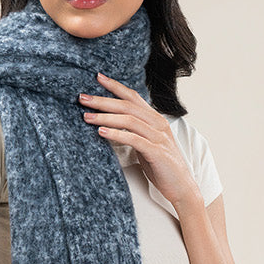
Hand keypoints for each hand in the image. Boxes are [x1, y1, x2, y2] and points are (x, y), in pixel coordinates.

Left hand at [79, 72, 201, 211]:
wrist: (181, 186)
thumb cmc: (161, 165)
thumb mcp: (146, 143)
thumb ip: (134, 131)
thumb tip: (109, 123)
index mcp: (155, 119)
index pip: (133, 97)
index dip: (115, 86)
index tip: (97, 77)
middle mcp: (158, 124)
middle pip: (128, 106)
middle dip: (103, 100)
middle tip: (83, 98)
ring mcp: (159, 137)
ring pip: (129, 120)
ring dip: (105, 116)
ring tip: (86, 117)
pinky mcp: (157, 152)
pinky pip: (134, 139)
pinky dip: (116, 134)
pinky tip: (101, 132)